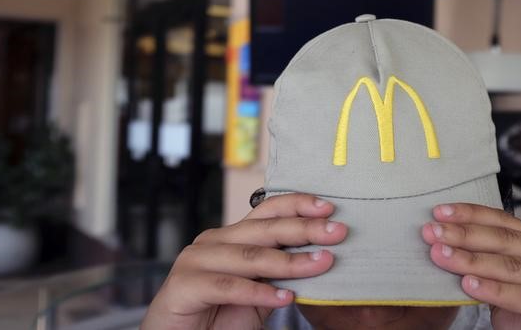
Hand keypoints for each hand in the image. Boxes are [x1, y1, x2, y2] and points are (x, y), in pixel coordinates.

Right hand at [141, 193, 346, 329]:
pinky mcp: (183, 286)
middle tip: (337, 232)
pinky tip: (284, 297)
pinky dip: (257, 292)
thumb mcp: (259, 291)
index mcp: (232, 236)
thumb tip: (324, 256)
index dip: (298, 205)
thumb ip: (281, 273)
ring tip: (321, 263)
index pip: (268, 211)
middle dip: (304, 229)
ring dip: (289, 261)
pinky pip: (227, 286)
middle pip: (264, 229)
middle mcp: (214, 241)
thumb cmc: (220, 315)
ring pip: (249, 256)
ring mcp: (195, 260)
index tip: (329, 208)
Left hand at [422, 203, 520, 329]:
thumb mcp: (506, 290)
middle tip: (433, 232)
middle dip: (464, 234)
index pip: (505, 223)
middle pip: (506, 240)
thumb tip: (446, 247)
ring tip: (442, 255)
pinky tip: (469, 285)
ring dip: (471, 259)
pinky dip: (494, 289)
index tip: (441, 213)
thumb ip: (487, 270)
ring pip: (512, 266)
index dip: (472, 215)